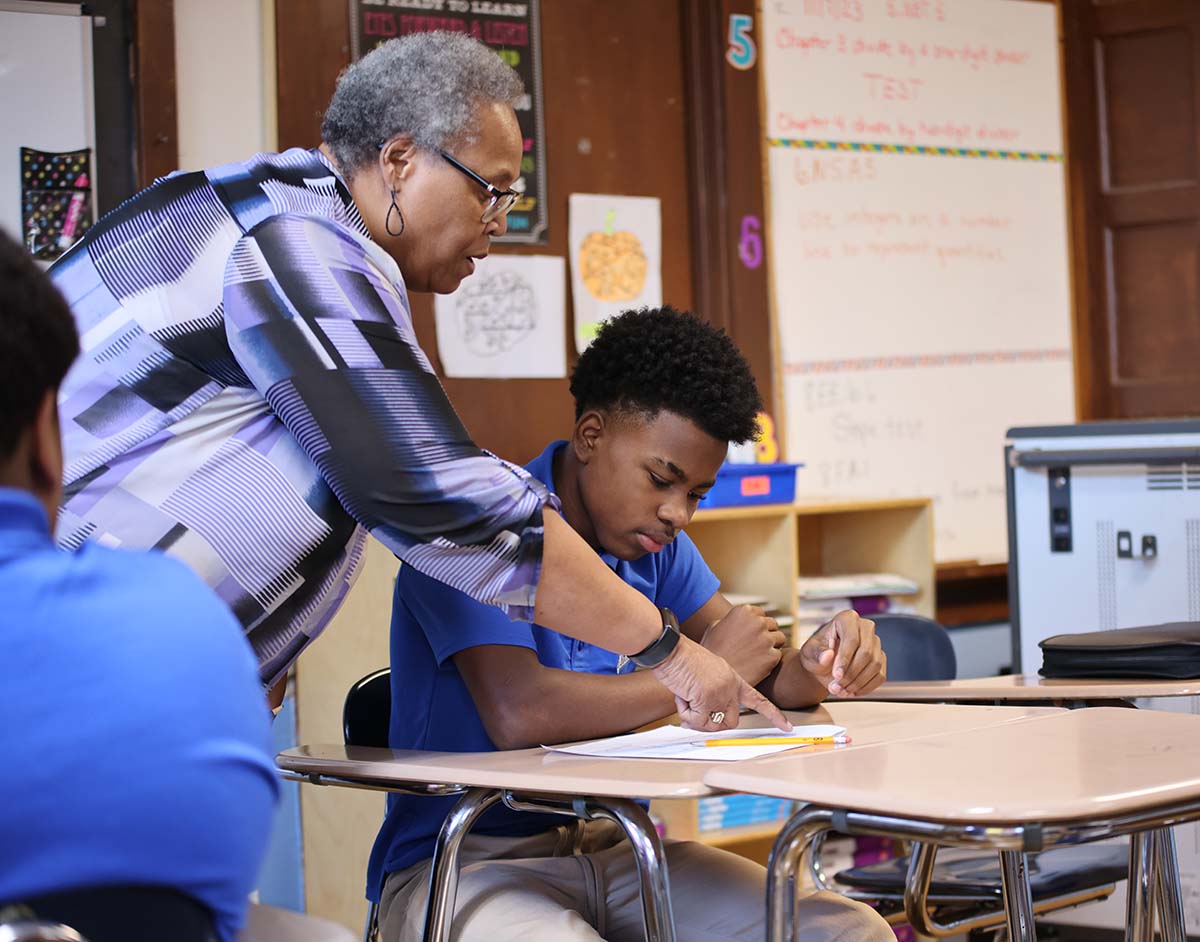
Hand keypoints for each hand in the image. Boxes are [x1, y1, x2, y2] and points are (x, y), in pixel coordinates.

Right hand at [652, 634, 792, 731]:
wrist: (671, 649)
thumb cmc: (682, 660)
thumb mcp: (705, 675)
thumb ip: (711, 696)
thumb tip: (700, 721)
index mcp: (734, 679)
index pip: (759, 699)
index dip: (774, 715)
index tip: (788, 727)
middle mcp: (731, 686)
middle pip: (730, 722)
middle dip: (711, 723)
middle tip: (692, 712)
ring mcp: (721, 692)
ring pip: (713, 725)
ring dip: (696, 718)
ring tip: (685, 697)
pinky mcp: (708, 698)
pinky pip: (697, 722)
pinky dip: (686, 715)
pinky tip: (681, 696)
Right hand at [700, 604, 786, 685]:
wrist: (712, 676)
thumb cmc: (711, 651)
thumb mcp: (714, 627)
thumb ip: (730, 619)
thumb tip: (738, 619)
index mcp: (744, 611)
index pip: (761, 613)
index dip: (756, 624)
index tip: (750, 634)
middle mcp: (758, 622)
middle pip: (773, 624)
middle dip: (766, 633)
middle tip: (755, 647)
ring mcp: (766, 639)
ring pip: (780, 638)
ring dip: (772, 646)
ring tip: (757, 656)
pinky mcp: (772, 656)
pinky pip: (778, 655)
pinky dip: (770, 660)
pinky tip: (757, 665)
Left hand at [799, 610, 886, 696]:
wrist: (824, 664)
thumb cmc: (816, 654)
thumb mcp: (809, 653)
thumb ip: (817, 654)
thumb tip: (828, 656)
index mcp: (847, 619)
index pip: (852, 639)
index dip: (845, 659)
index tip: (836, 675)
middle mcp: (865, 628)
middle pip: (866, 652)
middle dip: (851, 673)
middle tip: (837, 686)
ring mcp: (875, 643)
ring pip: (875, 665)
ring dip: (858, 682)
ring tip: (842, 690)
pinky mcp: (881, 659)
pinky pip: (880, 676)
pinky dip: (866, 687)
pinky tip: (852, 691)